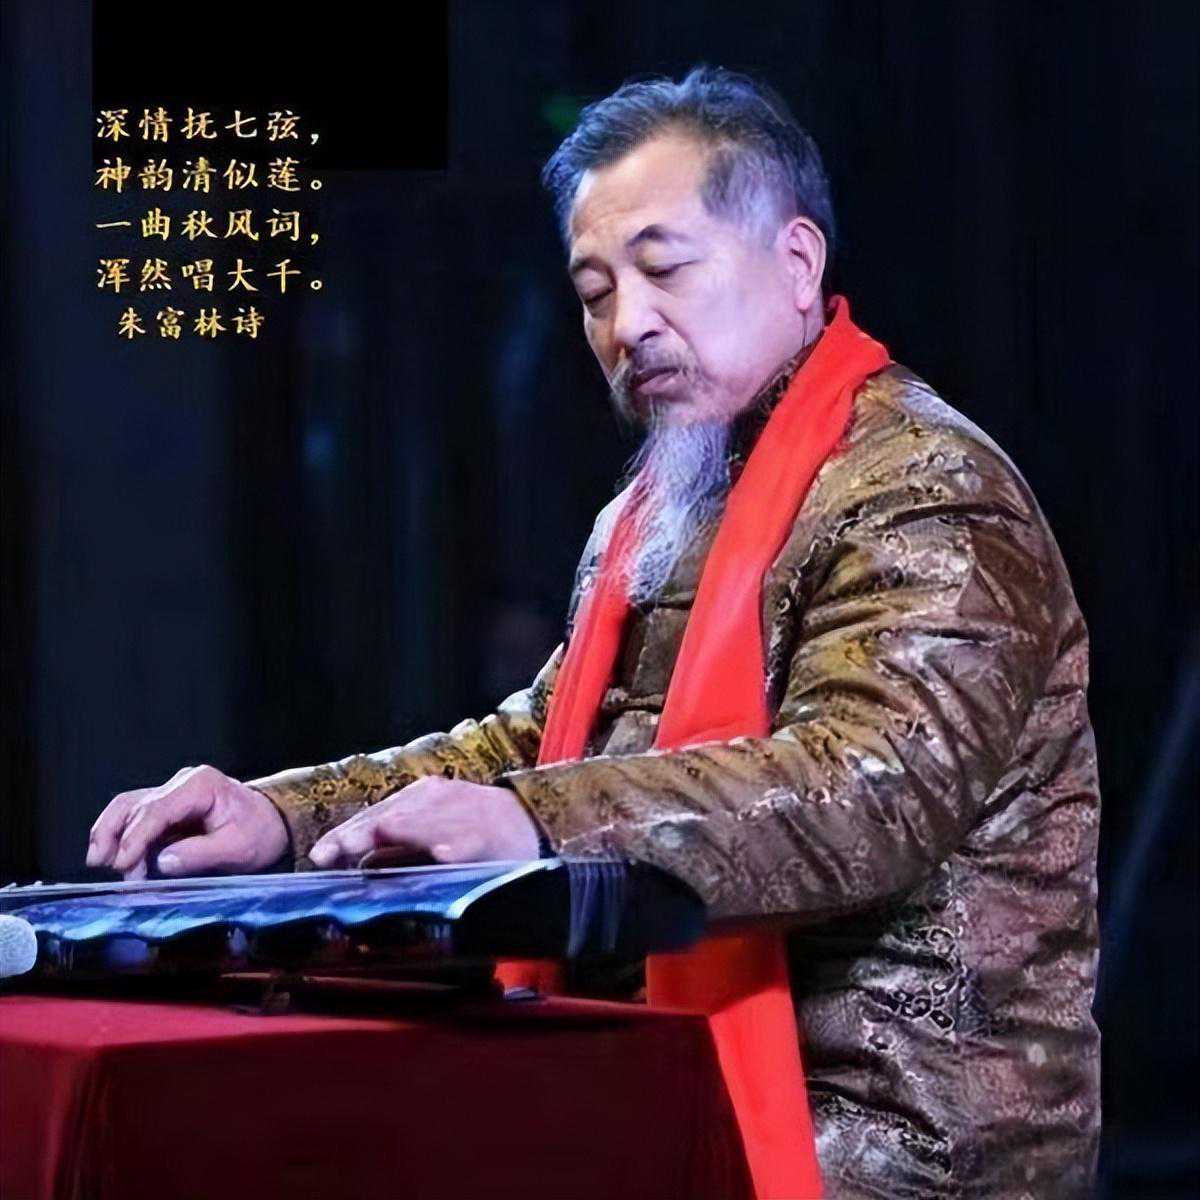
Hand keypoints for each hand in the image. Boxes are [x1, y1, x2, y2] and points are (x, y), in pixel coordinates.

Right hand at [87, 765, 290, 879]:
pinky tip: (110, 856)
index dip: (136, 837)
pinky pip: (133, 816)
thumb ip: (200, 854)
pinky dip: (118, 834)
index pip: (157, 809)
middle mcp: (181, 784)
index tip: (123, 863)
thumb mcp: (238, 849)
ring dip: (110, 834)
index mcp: (201, 785)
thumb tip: (162, 862)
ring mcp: (171, 793)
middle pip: (137, 807)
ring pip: (127, 807)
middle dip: (121, 841)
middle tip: (118, 873)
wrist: (271, 823)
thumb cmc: (259, 832)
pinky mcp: (166, 808)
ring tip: (100, 863)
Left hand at [307, 776, 539, 868]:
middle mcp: (436, 800)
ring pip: (422, 824)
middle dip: (357, 835)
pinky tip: (443, 854)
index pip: (373, 817)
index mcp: (419, 799)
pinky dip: (453, 845)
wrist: (531, 821)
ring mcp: (462, 814)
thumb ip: (395, 850)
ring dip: (395, 835)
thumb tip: (359, 865)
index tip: (318, 857)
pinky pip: (466, 840)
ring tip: (368, 846)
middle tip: (329, 854)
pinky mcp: (487, 833)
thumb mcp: (430, 834)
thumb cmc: (475, 831)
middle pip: (388, 818)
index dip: (344, 837)